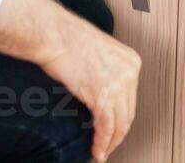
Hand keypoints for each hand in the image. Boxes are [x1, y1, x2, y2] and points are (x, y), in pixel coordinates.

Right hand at [0, 0, 140, 162]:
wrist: (52, 33)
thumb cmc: (67, 37)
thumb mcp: (98, 51)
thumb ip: (107, 70)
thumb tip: (102, 92)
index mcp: (131, 60)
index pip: (131, 97)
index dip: (122, 117)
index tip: (115, 128)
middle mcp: (129, 71)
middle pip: (128, 112)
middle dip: (118, 133)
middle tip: (109, 144)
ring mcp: (117, 83)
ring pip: (120, 123)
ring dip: (111, 142)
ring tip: (102, 152)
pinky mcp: (102, 95)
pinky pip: (106, 126)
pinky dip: (102, 142)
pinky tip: (96, 150)